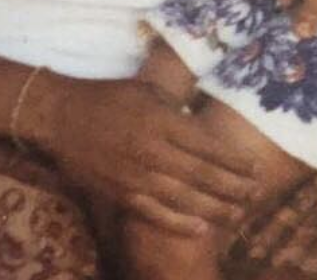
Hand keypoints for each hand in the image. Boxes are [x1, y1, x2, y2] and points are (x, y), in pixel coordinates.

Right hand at [26, 74, 256, 235]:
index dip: (235, 159)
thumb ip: (176, 106)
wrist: (60, 116)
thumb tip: (205, 116)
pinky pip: (156, 213)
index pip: (207, 144)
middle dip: (234, 186)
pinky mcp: (120, 194)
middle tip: (256, 193)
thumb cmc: (107, 97)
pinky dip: (181, 222)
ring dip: (216, 207)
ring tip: (239, 213)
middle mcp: (151, 149)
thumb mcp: (146, 89)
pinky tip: (202, 227)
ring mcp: (135, 175)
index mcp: (160, 119)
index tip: (256, 167)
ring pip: (184, 197)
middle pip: (202, 174)